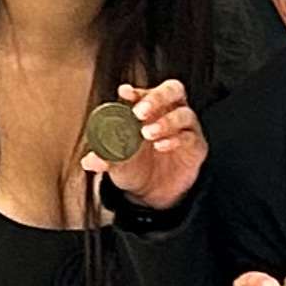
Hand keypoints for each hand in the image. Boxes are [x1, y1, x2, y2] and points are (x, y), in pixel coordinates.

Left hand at [85, 77, 202, 213]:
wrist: (153, 195)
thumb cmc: (134, 167)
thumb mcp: (116, 163)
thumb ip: (104, 159)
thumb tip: (88, 161)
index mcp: (148, 109)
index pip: (145, 92)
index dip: (137, 91)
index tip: (124, 93)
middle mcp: (169, 112)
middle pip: (172, 90)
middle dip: (156, 97)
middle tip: (140, 112)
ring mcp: (185, 128)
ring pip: (184, 113)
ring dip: (166, 121)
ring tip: (147, 134)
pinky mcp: (196, 146)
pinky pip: (190, 136)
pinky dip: (175, 139)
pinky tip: (161, 146)